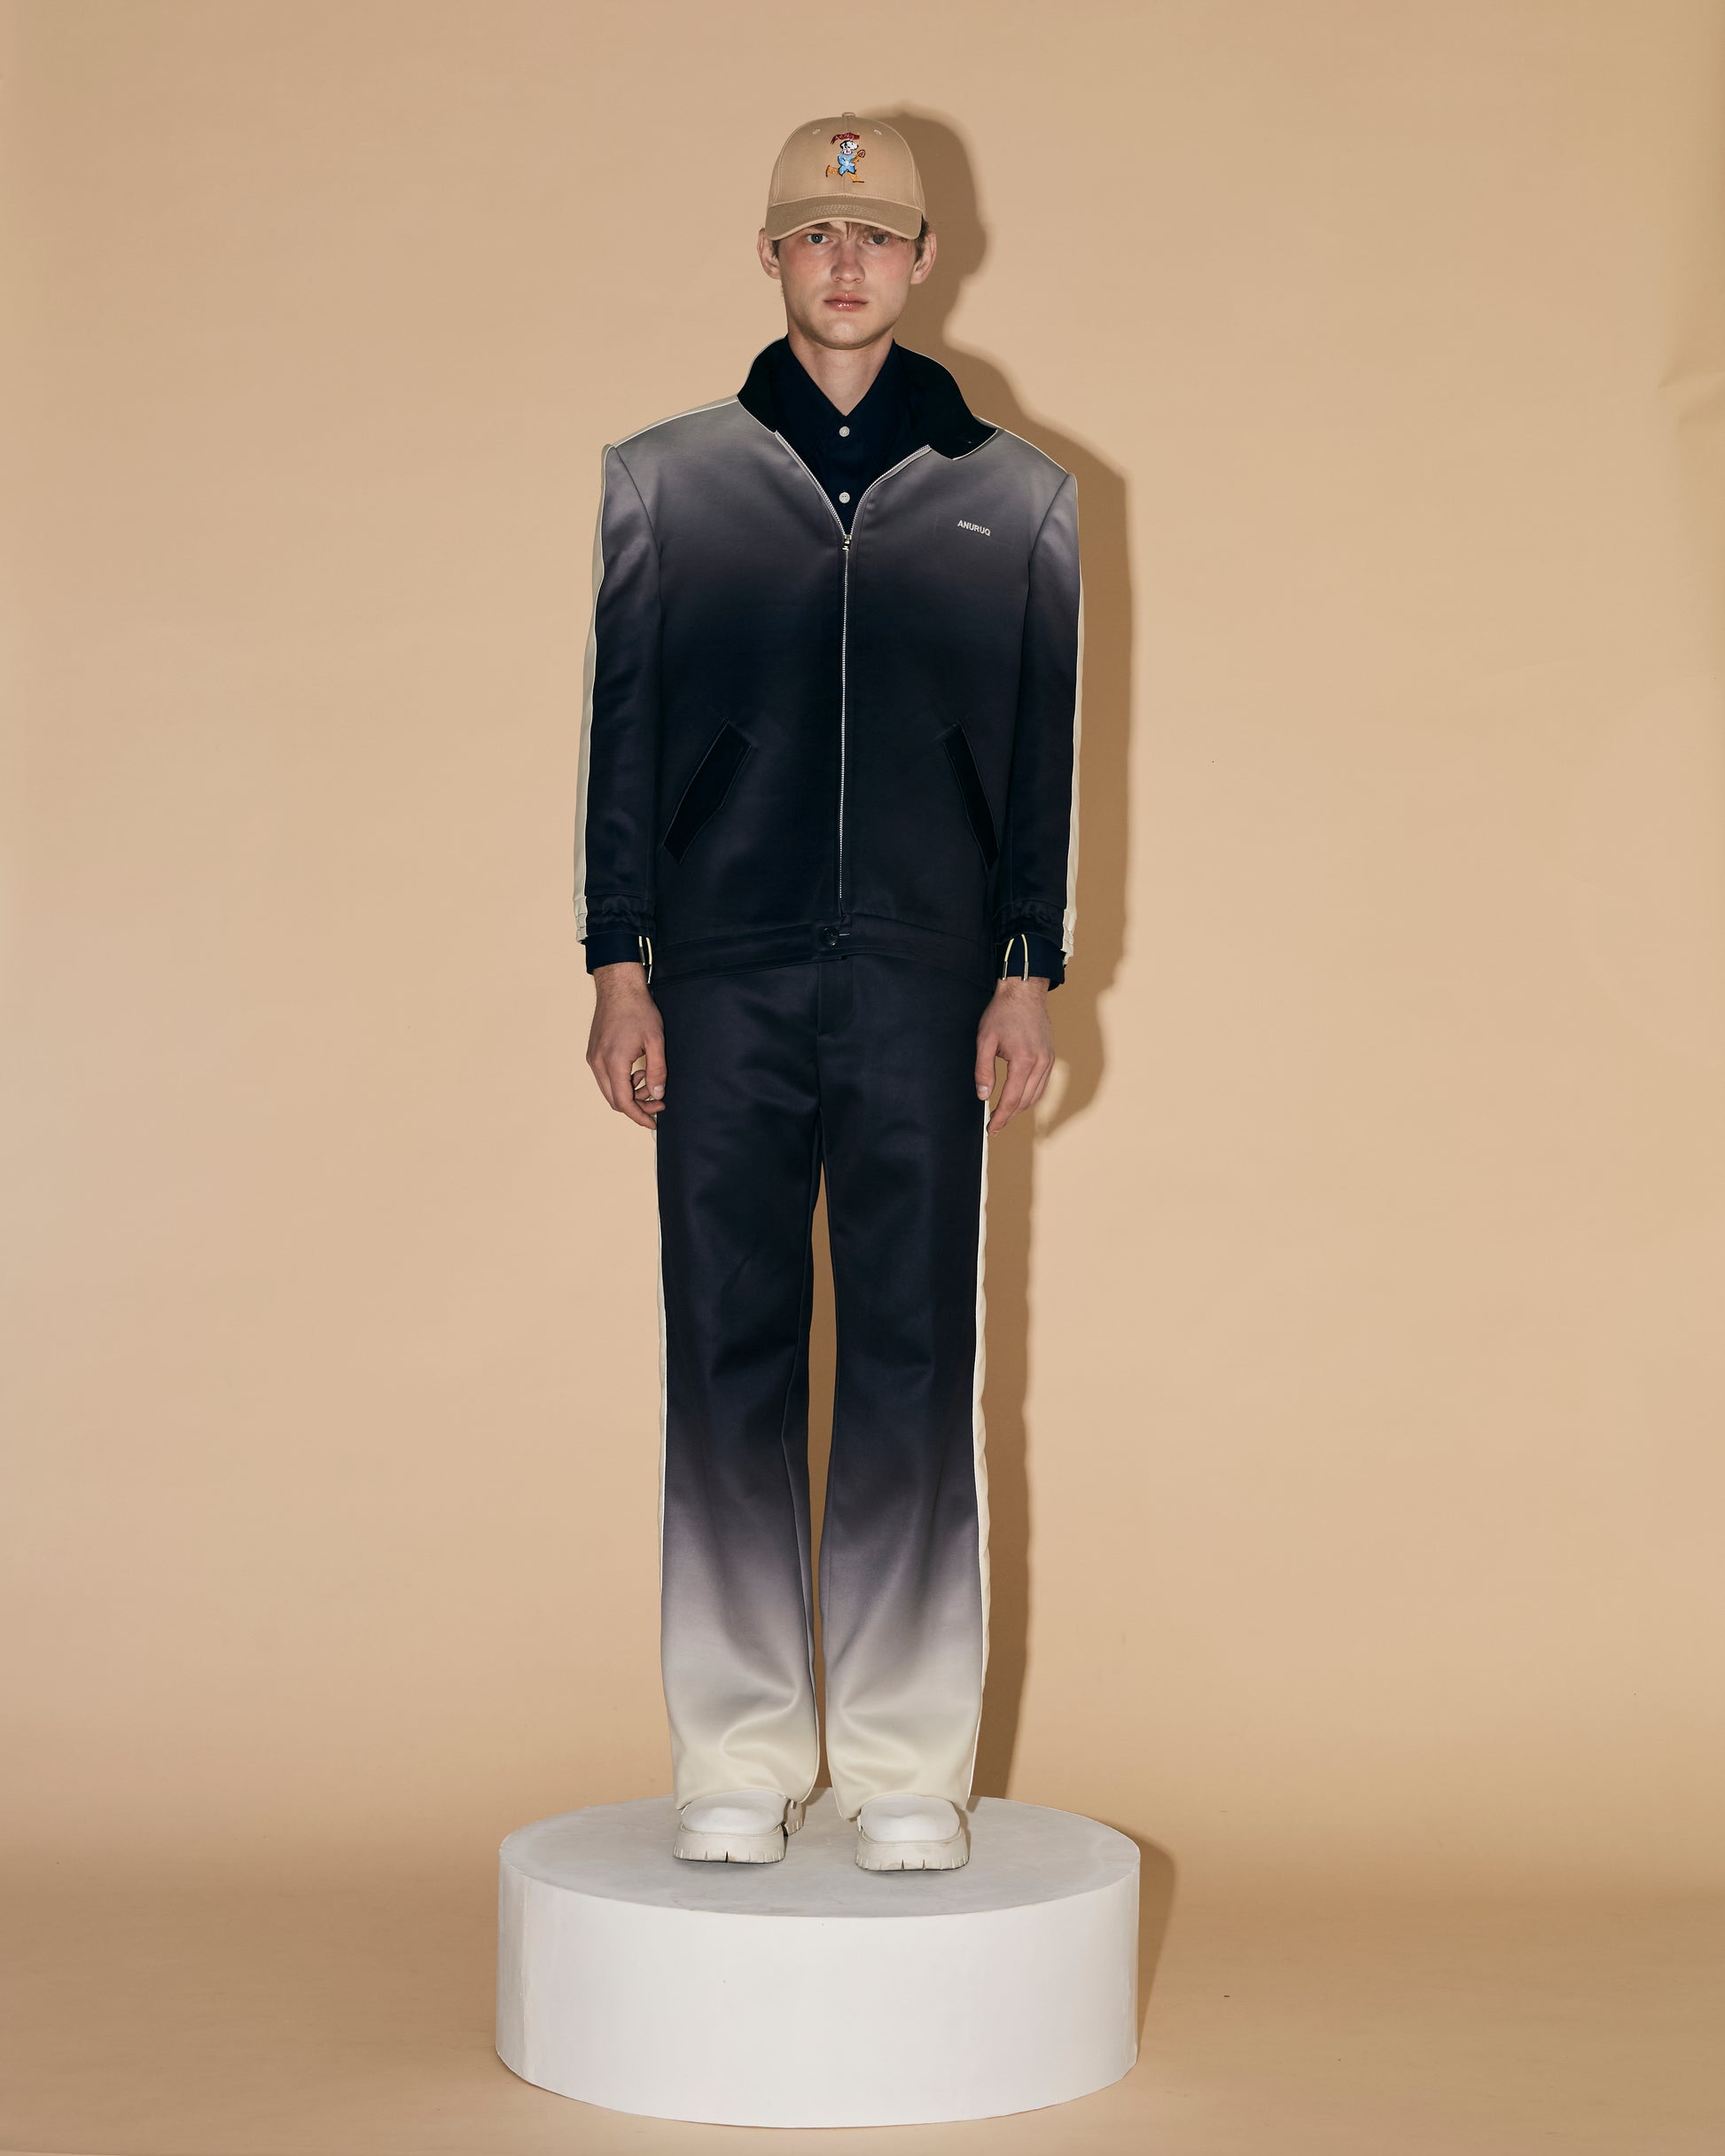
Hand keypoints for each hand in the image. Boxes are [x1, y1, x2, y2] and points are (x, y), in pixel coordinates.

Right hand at [586, 963, 665, 1129]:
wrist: (618, 987)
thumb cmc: (637, 1010)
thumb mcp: (656, 1041)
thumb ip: (657, 1071)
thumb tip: (657, 1095)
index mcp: (614, 1062)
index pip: (624, 1102)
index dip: (640, 1116)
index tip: (653, 1122)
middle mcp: (598, 1063)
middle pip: (615, 1101)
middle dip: (637, 1106)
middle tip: (658, 1102)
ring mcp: (592, 1058)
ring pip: (609, 1090)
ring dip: (629, 1093)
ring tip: (648, 1078)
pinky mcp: (592, 1053)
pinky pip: (605, 1078)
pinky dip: (621, 1081)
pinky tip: (637, 1069)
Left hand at [975, 976, 1053, 1133]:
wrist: (1024, 993)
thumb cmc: (1002, 1013)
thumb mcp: (985, 1040)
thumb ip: (983, 1070)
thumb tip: (983, 1096)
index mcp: (1023, 1061)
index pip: (1011, 1099)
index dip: (1000, 1118)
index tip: (991, 1129)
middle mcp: (1040, 1064)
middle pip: (1025, 1102)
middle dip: (1008, 1117)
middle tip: (994, 1125)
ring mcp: (1049, 1061)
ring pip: (1035, 1096)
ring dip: (1019, 1108)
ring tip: (1003, 1115)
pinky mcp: (1050, 1057)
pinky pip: (1042, 1085)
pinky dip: (1030, 1096)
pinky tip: (1017, 1098)